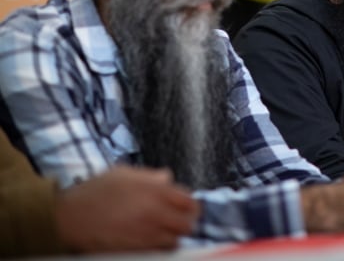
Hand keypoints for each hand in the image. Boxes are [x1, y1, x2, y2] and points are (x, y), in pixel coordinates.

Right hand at [55, 166, 198, 252]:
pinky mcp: (136, 249)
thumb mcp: (124, 174)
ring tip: (166, 231)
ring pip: (176, 240)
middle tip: (179, 220)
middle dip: (186, 221)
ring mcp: (146, 233)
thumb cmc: (95, 192)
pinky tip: (153, 241)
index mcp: (155, 191)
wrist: (70, 216)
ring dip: (174, 236)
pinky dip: (161, 247)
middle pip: (187, 223)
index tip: (188, 206)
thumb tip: (167, 178)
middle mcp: (154, 212)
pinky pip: (159, 251)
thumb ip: (150, 176)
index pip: (190, 201)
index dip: (191, 204)